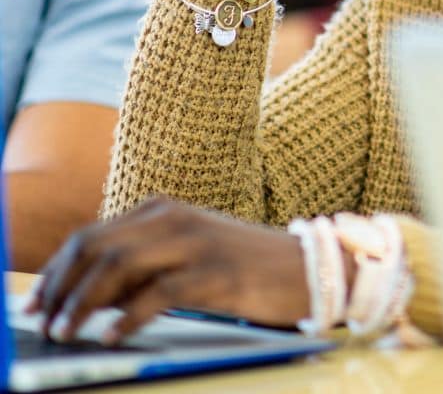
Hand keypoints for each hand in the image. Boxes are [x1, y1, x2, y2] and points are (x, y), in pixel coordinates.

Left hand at [27, 198, 309, 343]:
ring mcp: (196, 242)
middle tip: (42, 322)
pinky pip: (159, 293)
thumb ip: (142, 266)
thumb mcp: (186, 254)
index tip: (35, 304)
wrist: (303, 265)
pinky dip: (128, 317)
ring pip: (119, 266)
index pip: (92, 235)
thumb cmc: (240, 265)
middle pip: (97, 246)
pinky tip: (112, 336)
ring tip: (65, 332)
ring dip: (83, 303)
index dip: (57, 272)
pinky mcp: (215, 272)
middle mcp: (175, 218)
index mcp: (164, 210)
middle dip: (60, 287)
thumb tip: (87, 300)